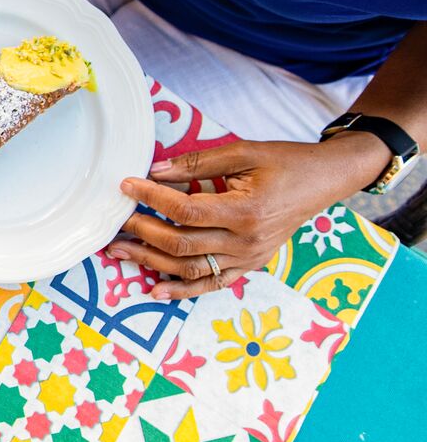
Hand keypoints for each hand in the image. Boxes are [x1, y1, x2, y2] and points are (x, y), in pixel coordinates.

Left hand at [110, 135, 388, 299]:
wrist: (325, 181)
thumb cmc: (286, 162)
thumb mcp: (244, 152)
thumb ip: (197, 163)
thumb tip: (155, 170)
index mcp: (245, 211)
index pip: (186, 210)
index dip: (151, 199)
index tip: (125, 186)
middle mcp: (246, 241)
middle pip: (182, 244)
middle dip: (143, 233)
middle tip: (116, 223)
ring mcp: (248, 258)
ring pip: (191, 268)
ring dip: (151, 262)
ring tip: (119, 252)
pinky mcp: (250, 265)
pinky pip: (212, 283)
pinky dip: (182, 290)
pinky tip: (154, 289)